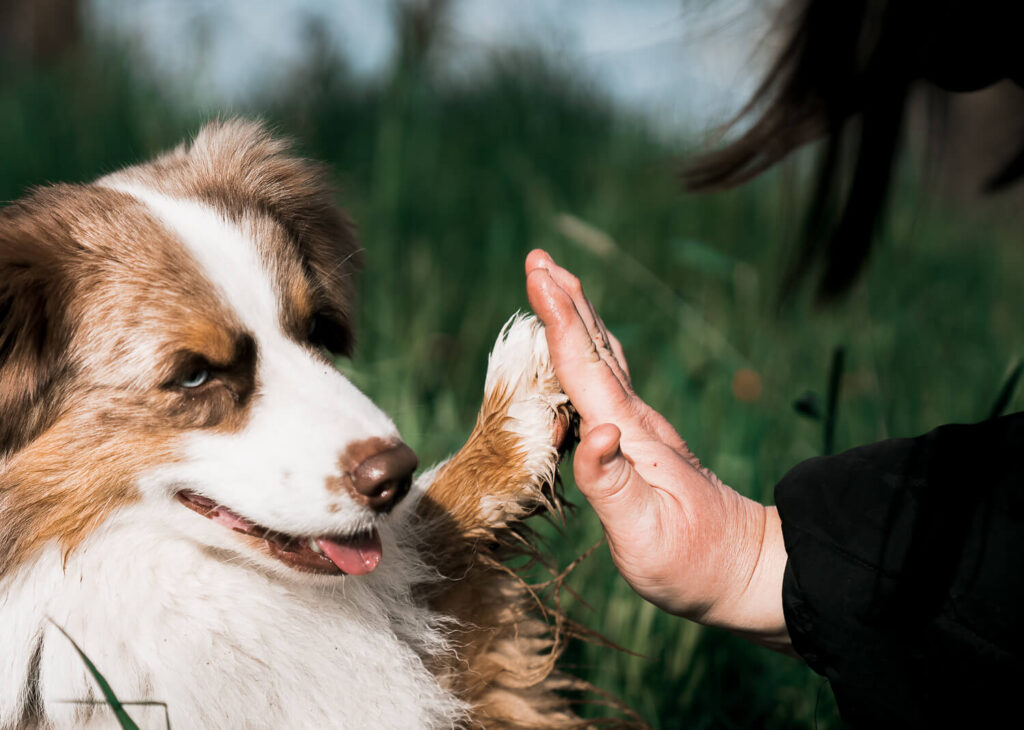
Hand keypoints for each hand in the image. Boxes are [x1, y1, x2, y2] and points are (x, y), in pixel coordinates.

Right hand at [525, 250, 789, 648]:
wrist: (746, 569)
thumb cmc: (692, 563)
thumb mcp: (646, 536)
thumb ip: (613, 485)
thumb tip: (594, 432)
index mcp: (631, 436)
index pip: (586, 368)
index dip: (559, 320)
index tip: (538, 275)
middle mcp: (636, 422)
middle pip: (597, 349)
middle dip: (567, 301)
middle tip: (539, 259)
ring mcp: (643, 429)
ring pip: (605, 359)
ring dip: (578, 319)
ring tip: (557, 285)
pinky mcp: (644, 442)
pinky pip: (607, 382)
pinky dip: (587, 352)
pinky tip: (580, 350)